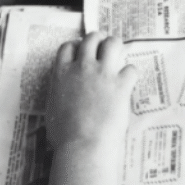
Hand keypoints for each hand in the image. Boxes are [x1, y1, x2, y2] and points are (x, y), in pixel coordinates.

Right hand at [45, 32, 136, 152]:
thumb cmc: (64, 135)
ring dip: (116, 47)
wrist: (82, 145)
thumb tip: (63, 99)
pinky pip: (131, 69)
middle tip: (103, 48)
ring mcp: (102, 74)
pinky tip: (128, 83)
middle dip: (99, 40)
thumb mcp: (53, 109)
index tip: (81, 53)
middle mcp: (82, 67)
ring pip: (113, 43)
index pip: (68, 47)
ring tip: (119, 56)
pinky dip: (131, 74)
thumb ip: (59, 94)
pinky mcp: (121, 85)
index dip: (76, 47)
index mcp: (62, 74)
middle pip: (91, 38)